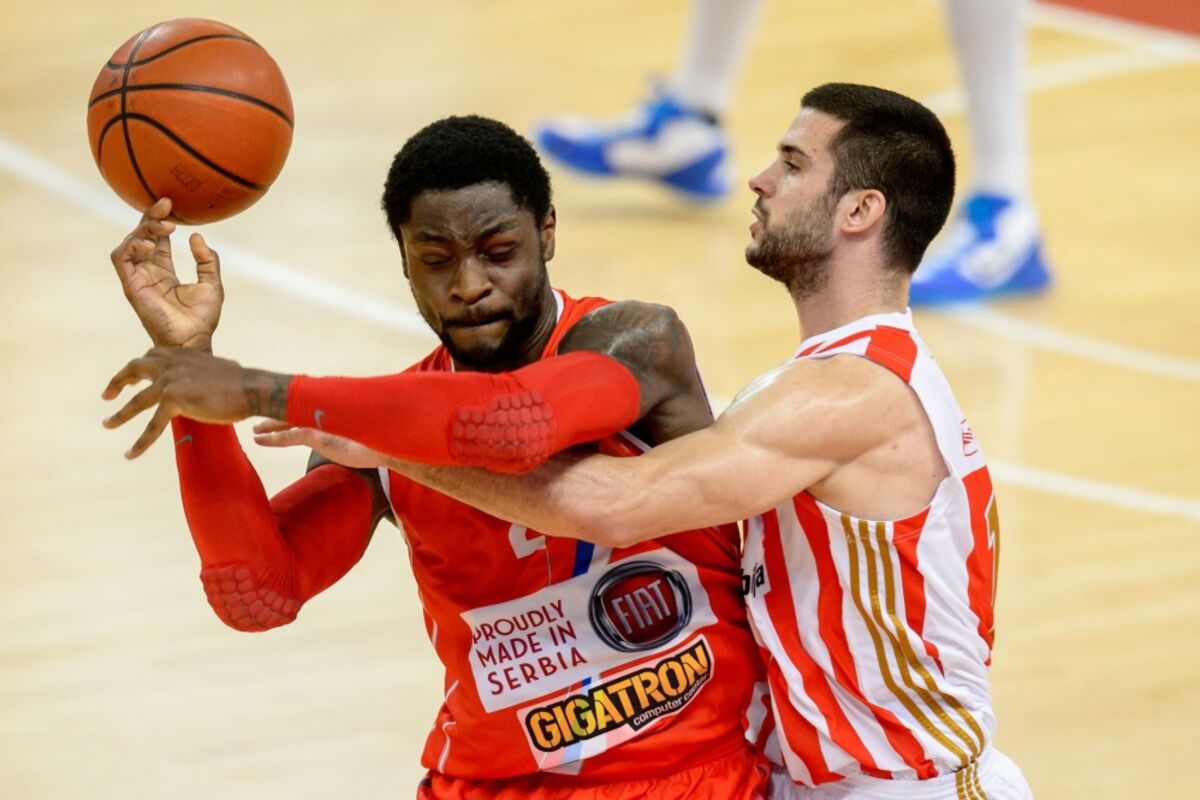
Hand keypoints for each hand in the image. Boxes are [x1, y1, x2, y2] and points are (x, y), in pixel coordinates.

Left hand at [102, 347, 291, 457]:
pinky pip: (153, 425)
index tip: (131, 378)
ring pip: (138, 401)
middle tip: (107, 395)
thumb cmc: (241, 383)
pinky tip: (131, 454)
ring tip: (107, 424)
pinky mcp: (173, 400)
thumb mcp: (216, 369)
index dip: (138, 368)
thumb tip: (203, 384)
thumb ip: (200, 373)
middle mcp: (171, 364)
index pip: (152, 356)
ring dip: (120, 414)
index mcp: (182, 354)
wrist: (250, 389)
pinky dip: (140, 442)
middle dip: (118, 382)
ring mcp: (170, 381)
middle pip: (135, 368)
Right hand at [111, 198, 223, 348]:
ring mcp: (138, 278)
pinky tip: (150, 244)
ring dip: (144, 229)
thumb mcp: (211, 283)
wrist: (194, 339)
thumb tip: (196, 236)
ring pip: (129, 243)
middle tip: (166, 204)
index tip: (172, 204)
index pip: (157, 238)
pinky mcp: (131, 285)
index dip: (160, 220)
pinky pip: (121, 259)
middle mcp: (148, 272)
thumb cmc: (203, 318)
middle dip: (150, 217)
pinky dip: (132, 246)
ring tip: (165, 227)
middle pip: (141, 235)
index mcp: (164, 271)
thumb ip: (206, 261)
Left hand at [253, 420, 390, 469]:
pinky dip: (273, 438)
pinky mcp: (318, 436)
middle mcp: (326, 415)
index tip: (282, 415)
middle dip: (277, 416)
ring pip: (288, 422)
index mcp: (335, 415)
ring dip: (270, 427)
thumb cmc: (382, 443)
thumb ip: (354, 434)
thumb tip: (358, 438)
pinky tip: (260, 441)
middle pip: (295, 413)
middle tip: (261, 423)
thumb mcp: (364, 436)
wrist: (389, 446)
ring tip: (256, 432)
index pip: (309, 411)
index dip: (294, 412)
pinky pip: (289, 436)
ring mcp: (321, 424)